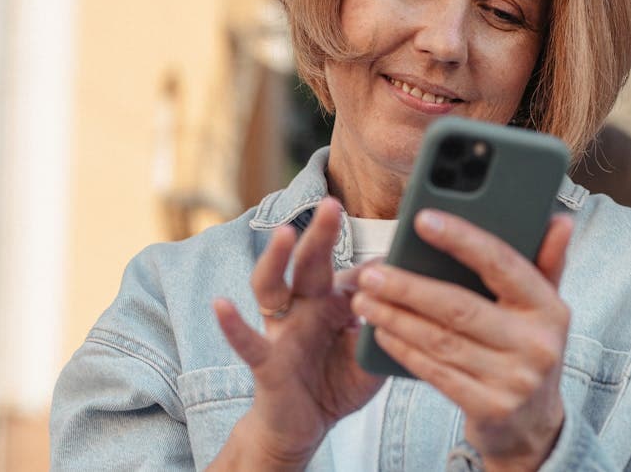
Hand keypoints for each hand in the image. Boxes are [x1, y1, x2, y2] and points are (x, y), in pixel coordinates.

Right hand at [211, 198, 383, 468]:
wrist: (305, 426)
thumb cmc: (339, 382)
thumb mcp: (371, 355)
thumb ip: (387, 327)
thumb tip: (408, 292)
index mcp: (335, 302)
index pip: (354, 273)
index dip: (375, 262)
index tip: (397, 237)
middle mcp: (305, 307)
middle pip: (310, 263)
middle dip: (320, 233)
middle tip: (332, 203)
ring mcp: (282, 330)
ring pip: (272, 287)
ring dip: (276, 259)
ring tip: (284, 233)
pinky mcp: (266, 361)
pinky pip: (247, 340)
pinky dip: (232, 324)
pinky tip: (221, 305)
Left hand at [351, 210, 573, 470]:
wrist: (534, 425)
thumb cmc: (528, 349)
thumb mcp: (544, 309)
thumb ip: (547, 262)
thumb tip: (561, 219)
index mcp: (550, 308)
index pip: (502, 264)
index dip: (461, 239)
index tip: (422, 220)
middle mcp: (537, 343)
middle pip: (460, 307)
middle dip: (408, 287)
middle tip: (371, 272)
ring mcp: (515, 380)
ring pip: (441, 340)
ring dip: (396, 318)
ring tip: (365, 300)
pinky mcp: (490, 408)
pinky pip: (436, 372)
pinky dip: (404, 350)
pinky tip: (381, 333)